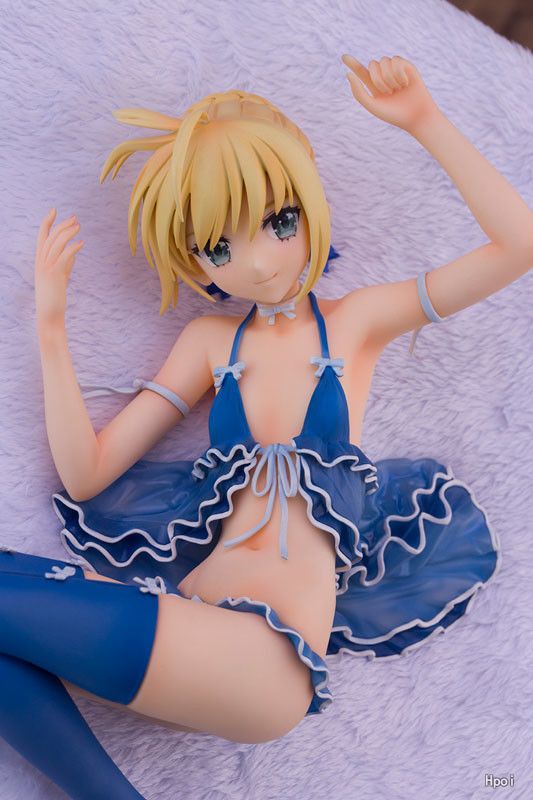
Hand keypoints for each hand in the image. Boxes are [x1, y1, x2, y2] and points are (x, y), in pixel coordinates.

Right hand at [35, 208, 83, 326]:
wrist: (49, 315)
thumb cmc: (55, 297)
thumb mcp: (60, 277)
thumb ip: (65, 263)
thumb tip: (73, 252)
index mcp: (39, 261)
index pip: (41, 237)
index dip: (47, 222)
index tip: (54, 210)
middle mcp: (40, 262)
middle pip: (50, 237)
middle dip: (62, 225)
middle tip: (75, 218)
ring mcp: (46, 268)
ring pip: (56, 244)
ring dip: (68, 233)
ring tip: (79, 226)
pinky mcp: (55, 275)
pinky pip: (64, 256)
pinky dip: (73, 248)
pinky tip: (81, 243)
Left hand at [341, 54, 439, 132]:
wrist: (416, 116)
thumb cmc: (394, 114)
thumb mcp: (372, 105)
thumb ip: (358, 92)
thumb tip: (348, 74)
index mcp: (375, 87)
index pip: (362, 72)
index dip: (353, 64)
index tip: (343, 56)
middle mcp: (384, 77)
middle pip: (372, 65)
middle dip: (377, 78)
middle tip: (388, 92)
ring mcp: (396, 71)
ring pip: (384, 61)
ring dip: (388, 77)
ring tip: (397, 89)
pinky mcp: (407, 67)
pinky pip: (396, 60)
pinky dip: (398, 73)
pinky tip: (405, 83)